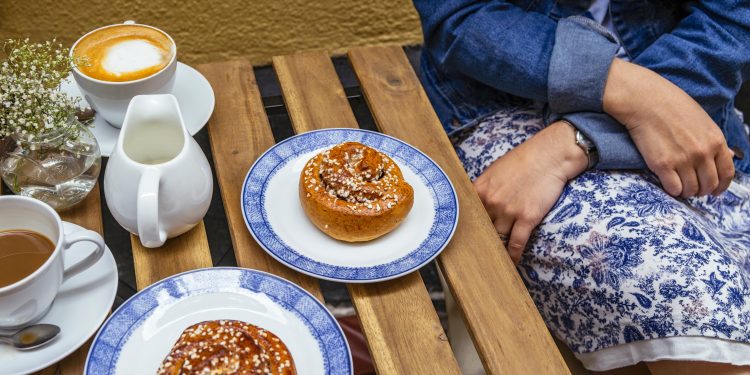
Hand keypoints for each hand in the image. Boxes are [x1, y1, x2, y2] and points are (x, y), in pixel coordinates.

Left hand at [474, 122, 587, 263]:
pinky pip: (516, 243)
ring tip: (492, 260)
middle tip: (475, 255)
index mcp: (480, 189)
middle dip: (479, 240)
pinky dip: (513, 255)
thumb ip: (484, 189)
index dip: (465, 228)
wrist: (550, 155)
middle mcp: (491, 201)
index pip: (466, 215)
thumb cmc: (524, 160)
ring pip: (497, 237)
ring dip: (496, 248)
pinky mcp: (527, 217)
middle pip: (480, 228)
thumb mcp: (495, 171)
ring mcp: (509, 210)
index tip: (461, 240)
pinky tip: (511, 264)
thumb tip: (476, 205)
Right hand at [603, 59, 734, 196]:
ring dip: (686, 191)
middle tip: (693, 188)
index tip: (714, 190)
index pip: (726, 173)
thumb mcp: (703, 121)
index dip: (721, 186)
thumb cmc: (672, 106)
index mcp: (715, 141)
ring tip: (679, 185)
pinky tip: (668, 182)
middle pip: (708, 185)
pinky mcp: (662, 165)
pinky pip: (673, 188)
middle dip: (702, 190)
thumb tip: (727, 155)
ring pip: (690, 190)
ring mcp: (682, 160)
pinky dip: (672, 190)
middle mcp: (702, 153)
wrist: (646, 101)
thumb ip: (713, 140)